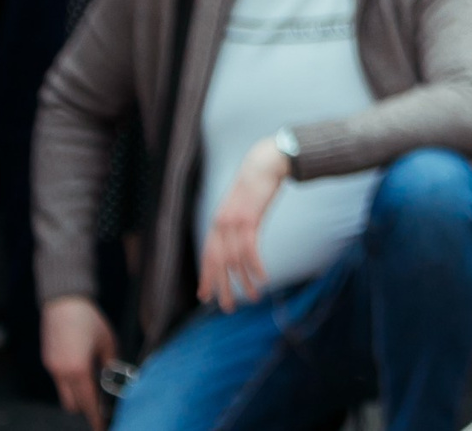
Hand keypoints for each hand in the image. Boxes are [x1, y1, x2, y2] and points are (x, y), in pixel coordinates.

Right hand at [42, 296, 117, 430]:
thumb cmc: (89, 320)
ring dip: (78, 394)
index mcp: (79, 369)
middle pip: (73, 404)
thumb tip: (114, 379)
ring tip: (94, 384)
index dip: (95, 416)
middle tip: (102, 404)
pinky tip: (83, 369)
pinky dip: (71, 382)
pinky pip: (59, 381)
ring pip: (64, 394)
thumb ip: (111, 364)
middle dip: (86, 407)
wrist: (64, 303)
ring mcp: (52, 368)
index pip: (88, 402)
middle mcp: (62, 373)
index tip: (102, 426)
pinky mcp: (48, 362)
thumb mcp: (109, 341)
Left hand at [197, 138, 289, 311]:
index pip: (207, 256)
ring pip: (234, 261)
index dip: (206, 277)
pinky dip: (255, 267)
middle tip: (227, 307)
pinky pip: (250, 250)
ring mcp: (234, 223)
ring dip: (244, 282)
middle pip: (217, 263)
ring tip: (253, 298)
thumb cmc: (257, 184)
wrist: (265, 163)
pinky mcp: (249, 220)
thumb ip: (237, 222)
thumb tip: (239, 237)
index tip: (205, 296)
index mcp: (218, 223)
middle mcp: (221, 225)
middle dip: (222, 287)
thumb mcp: (242, 206)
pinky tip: (263, 279)